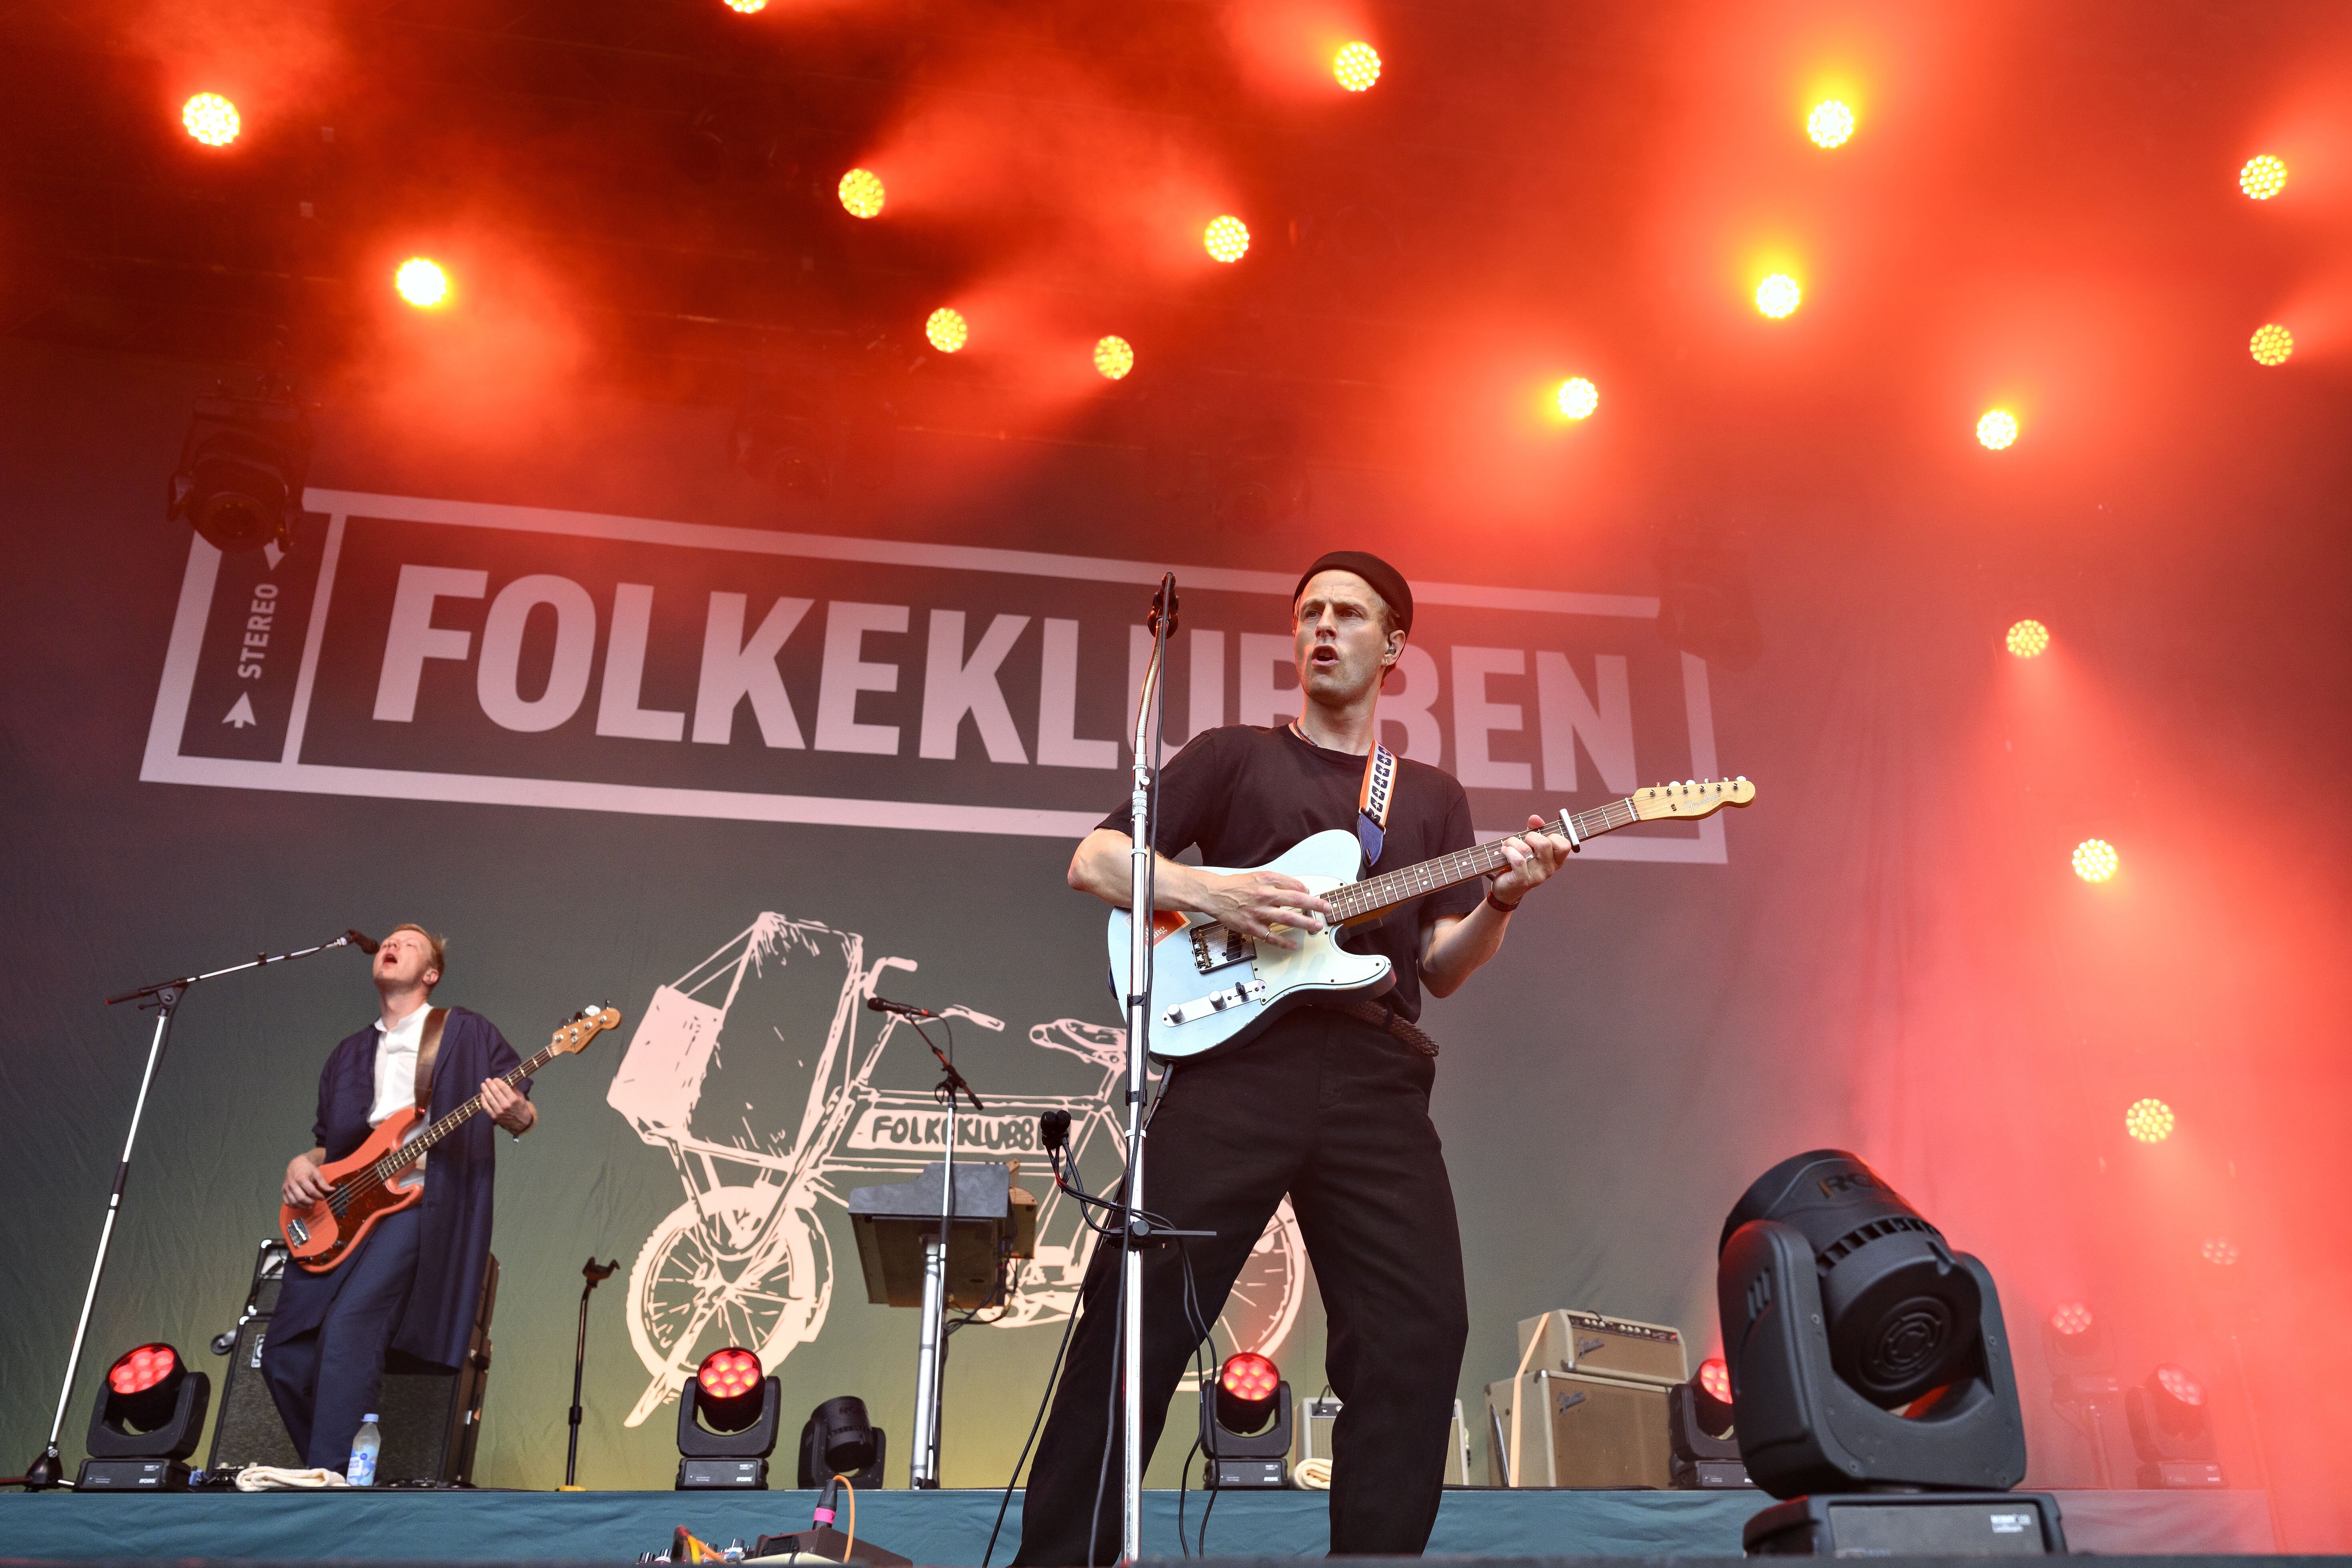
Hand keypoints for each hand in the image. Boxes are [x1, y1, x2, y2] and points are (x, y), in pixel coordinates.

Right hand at [282, 1152, 330, 1207]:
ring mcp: (286, 1188)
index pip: (311, 1191)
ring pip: (293, 1202)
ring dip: (303, 1206)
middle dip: (310, 1202)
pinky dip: (294, 1206)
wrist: (296, 1164)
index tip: (323, 1198)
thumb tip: (332, 1190)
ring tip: (310, 1205)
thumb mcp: (317, 1174)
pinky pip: (287, 1202)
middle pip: (301, 1198)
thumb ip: (323, 1183)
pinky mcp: (283, 1191)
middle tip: (315, 1202)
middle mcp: (292, 1184)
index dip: (318, 1196)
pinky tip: (301, 1204)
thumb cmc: (307, 1169)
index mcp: (301, 1178)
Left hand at [480, 1077, 534, 1135]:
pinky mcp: (494, 1116)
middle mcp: (506, 1105)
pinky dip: (483, 1100)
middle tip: (487, 1080)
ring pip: (489, 1099)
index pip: (503, 1087)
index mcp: (513, 1099)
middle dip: (490, 1085)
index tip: (495, 1079)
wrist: (520, 1122)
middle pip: (495, 1092)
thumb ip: (514, 1088)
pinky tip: (482, 1095)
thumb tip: (506, 1080)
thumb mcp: (521, 1096)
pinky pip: (486, 1107)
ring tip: (483, 1085)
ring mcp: (499, 1111)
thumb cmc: (521, 1107)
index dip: (498, 1082)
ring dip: (485, 1091)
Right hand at [1197, 869, 1331, 950]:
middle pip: (1295, 900)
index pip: (1294, 886)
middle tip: (1327, 909)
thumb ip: (1279, 881)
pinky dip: (1283, 942)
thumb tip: (1300, 888)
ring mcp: (1259, 913)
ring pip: (1287, 918)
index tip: (1317, 898)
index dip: (1309, 892)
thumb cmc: (1237, 886)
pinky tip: (1293, 945)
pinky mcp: (1251, 927)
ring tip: (1316, 926)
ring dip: (1304, 922)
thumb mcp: (1259, 876)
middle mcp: (1265, 896)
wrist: (1214, 895)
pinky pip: (1271, 936)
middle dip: (1314, 905)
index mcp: (1267, 883)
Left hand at [1488, 815, 1573, 907]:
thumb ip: (1535, 830)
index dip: (1551, 835)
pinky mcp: (1523, 880)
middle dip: (1529, 836)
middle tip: (1523, 841)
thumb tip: (1535, 818)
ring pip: (1526, 850)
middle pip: (1544, 843)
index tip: (1539, 837)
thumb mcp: (1530, 845)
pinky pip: (1517, 860)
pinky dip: (1508, 851)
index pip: (1564, 844)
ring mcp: (1537, 876)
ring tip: (1508, 846)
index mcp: (1556, 860)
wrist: (1507, 888)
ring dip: (1513, 842)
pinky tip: (1504, 851)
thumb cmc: (1521, 863)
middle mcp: (1550, 869)